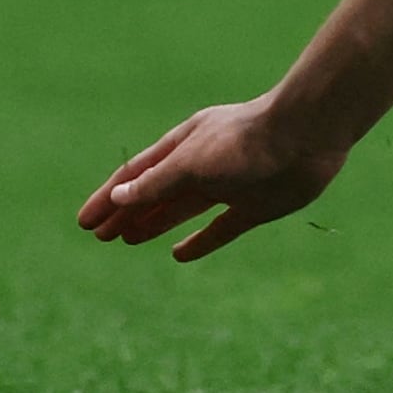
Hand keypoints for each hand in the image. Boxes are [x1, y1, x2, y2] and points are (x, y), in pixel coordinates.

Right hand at [75, 93, 343, 260]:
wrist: (307, 136)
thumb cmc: (246, 141)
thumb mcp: (192, 162)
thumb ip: (157, 182)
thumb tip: (118, 197)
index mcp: (183, 144)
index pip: (136, 175)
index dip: (109, 199)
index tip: (85, 222)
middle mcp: (203, 164)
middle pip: (155, 193)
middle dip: (126, 213)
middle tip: (99, 236)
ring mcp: (228, 186)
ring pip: (181, 210)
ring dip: (153, 224)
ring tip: (126, 242)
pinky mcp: (254, 207)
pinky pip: (219, 230)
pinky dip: (198, 242)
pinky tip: (178, 255)